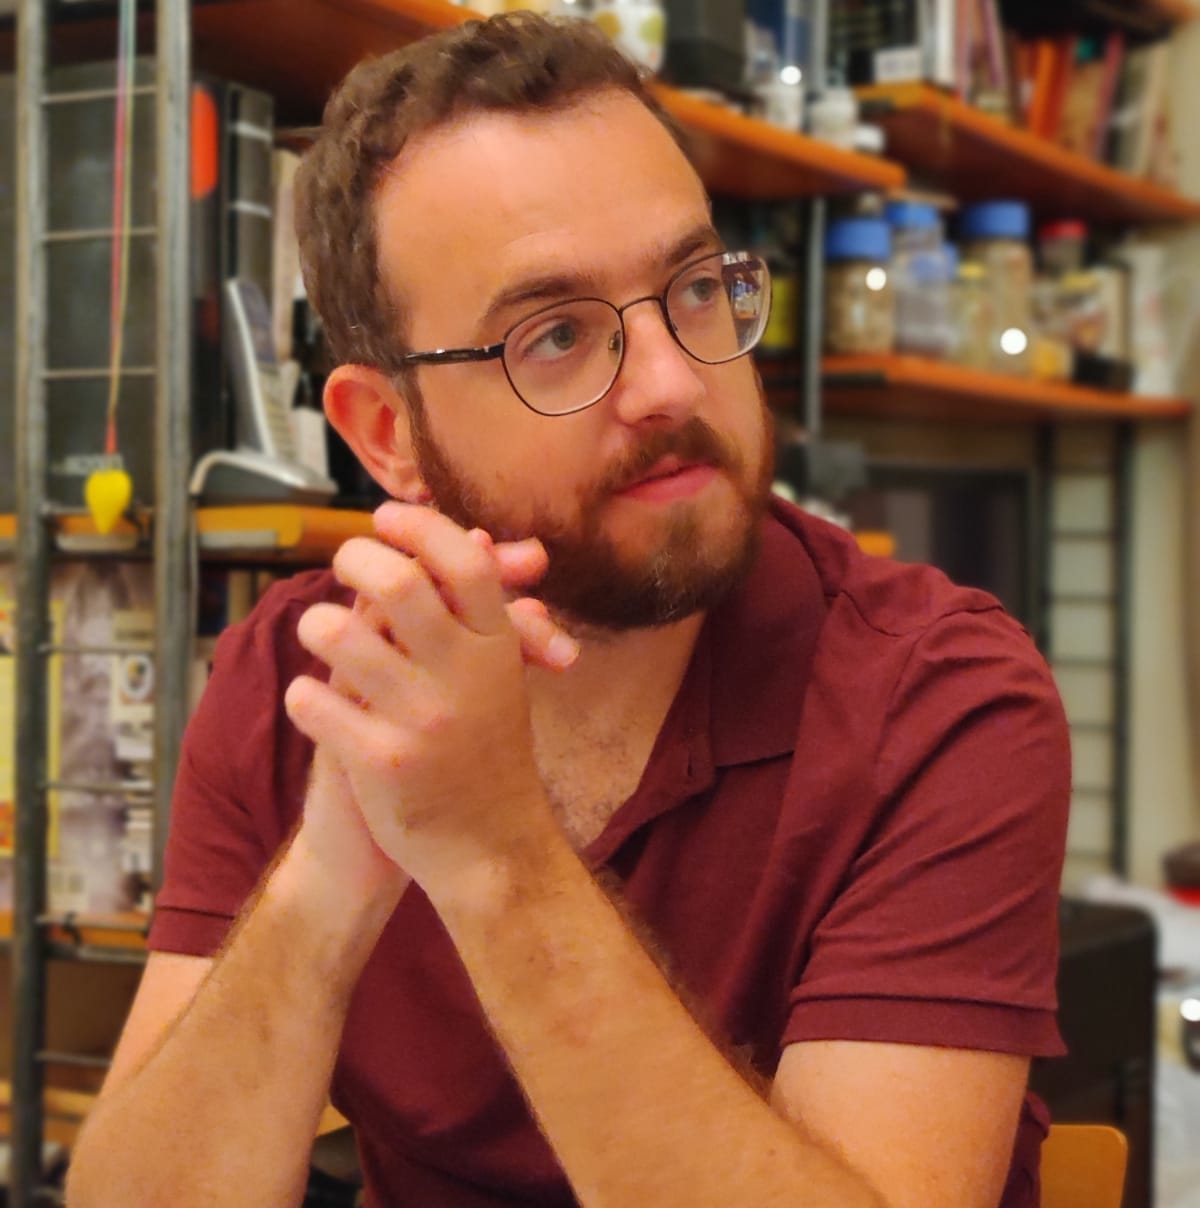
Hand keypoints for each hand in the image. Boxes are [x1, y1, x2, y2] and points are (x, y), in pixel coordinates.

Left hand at [284, 504, 563, 896]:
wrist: (491, 848)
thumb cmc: (486, 751)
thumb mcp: (498, 676)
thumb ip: (478, 609)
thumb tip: (474, 534)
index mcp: (497, 649)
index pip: (464, 561)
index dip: (419, 525)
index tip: (384, 517)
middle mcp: (465, 676)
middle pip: (399, 582)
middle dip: (355, 558)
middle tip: (342, 562)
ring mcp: (422, 720)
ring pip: (340, 635)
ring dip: (316, 625)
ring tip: (320, 634)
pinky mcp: (380, 762)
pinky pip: (312, 702)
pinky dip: (304, 697)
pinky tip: (315, 706)